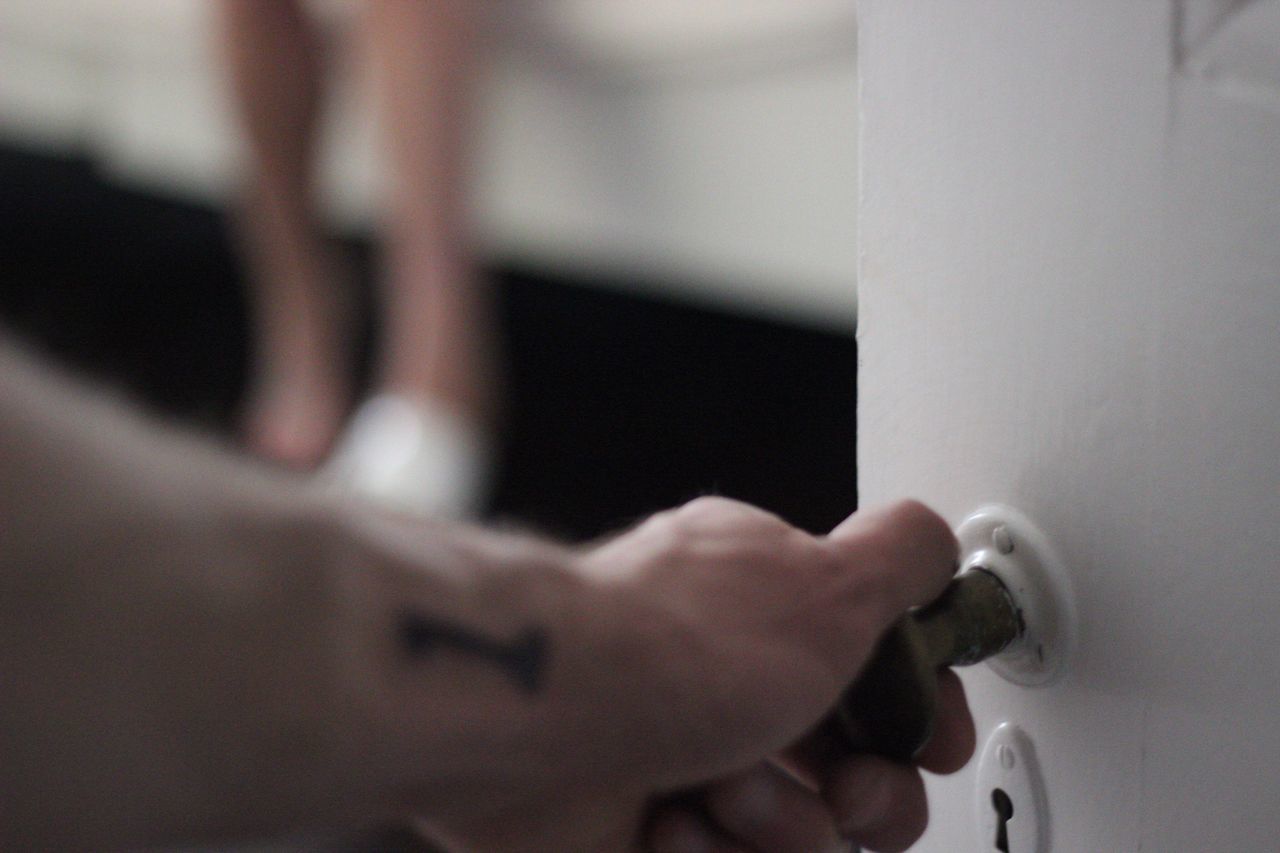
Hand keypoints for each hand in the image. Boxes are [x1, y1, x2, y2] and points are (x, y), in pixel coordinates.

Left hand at [431, 498, 973, 851]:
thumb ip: (900, 557)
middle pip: (849, 767)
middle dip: (862, 795)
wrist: (536, 725)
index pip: (881, 668)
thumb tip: (937, 542)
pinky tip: (668, 823)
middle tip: (844, 790)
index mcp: (773, 602)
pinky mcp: (648, 825)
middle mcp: (729, 675)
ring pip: (797, 832)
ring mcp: (687, 752)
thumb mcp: (828, 586)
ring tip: (720, 790)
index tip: (930, 742)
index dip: (920, 718)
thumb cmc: (669, 651)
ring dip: (777, 826)